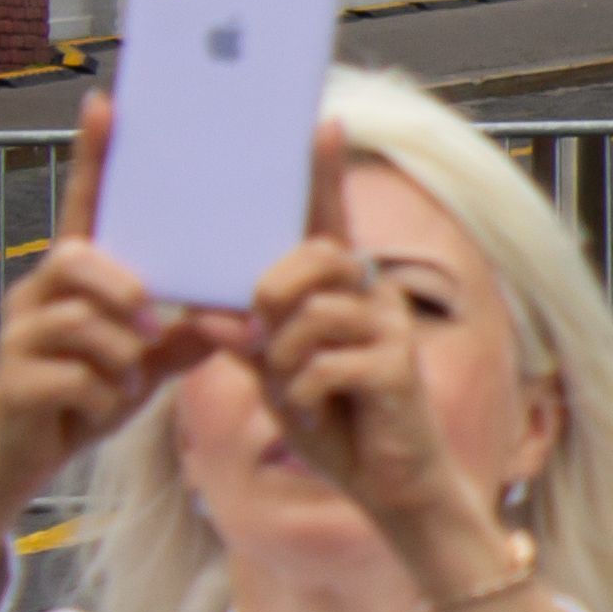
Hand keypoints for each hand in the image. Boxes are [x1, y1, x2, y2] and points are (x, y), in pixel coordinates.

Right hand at [0, 100, 222, 611]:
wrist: (22, 462)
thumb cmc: (81, 399)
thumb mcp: (145, 366)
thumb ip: (185, 335)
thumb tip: (234, 317)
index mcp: (74, 281)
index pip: (84, 208)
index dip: (94, 159)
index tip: (107, 104)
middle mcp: (38, 295)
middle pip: (79, 260)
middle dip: (122, 290)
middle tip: (150, 325)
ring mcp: (21, 335)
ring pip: (86, 324)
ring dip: (120, 358)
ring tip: (122, 381)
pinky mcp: (14, 379)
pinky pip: (78, 376)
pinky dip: (104, 397)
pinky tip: (97, 410)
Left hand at [248, 121, 517, 602]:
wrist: (390, 486)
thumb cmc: (337, 424)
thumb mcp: (277, 377)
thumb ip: (248, 340)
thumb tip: (216, 314)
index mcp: (341, 291)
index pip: (329, 223)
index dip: (325, 176)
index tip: (321, 125)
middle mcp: (372, 297)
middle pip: (312, 258)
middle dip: (272, 295)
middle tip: (267, 339)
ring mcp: (389, 328)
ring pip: (308, 315)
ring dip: (284, 362)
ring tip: (301, 393)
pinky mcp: (396, 366)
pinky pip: (320, 363)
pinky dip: (302, 395)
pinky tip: (320, 413)